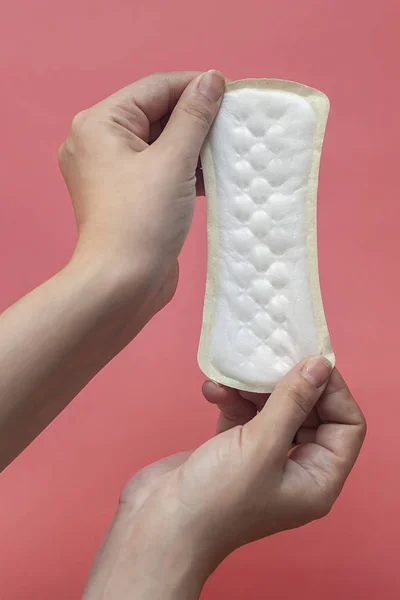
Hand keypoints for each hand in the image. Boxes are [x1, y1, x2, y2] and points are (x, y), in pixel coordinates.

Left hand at [59, 70, 224, 317]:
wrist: (122, 285)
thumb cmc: (141, 221)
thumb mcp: (172, 161)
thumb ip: (194, 116)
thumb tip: (212, 79)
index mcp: (100, 124)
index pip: (155, 89)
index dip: (195, 87)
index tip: (232, 93)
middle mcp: (99, 143)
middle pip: (157, 115)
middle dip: (196, 120)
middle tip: (235, 124)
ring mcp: (112, 173)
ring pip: (160, 145)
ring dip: (194, 147)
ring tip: (230, 149)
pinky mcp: (128, 197)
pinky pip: (159, 170)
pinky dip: (184, 170)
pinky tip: (214, 175)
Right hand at [83, 357, 365, 598]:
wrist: (159, 524)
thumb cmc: (217, 495)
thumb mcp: (262, 444)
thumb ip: (293, 401)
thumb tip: (320, 365)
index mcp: (317, 479)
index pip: (347, 427)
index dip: (334, 391)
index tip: (310, 361)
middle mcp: (296, 469)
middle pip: (311, 414)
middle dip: (290, 384)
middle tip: (271, 357)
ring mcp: (263, 459)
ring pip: (274, 411)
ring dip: (254, 390)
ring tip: (233, 376)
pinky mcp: (233, 449)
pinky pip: (244, 415)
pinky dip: (232, 400)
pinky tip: (213, 389)